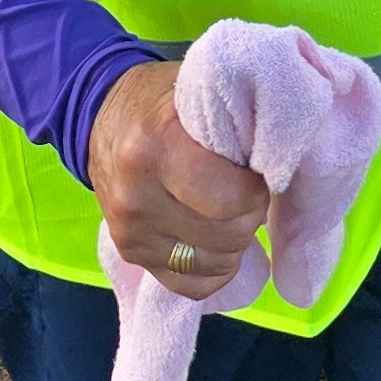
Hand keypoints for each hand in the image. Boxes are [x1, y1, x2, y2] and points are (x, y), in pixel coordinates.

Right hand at [88, 61, 269, 301]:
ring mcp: (130, 232)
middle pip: (226, 236)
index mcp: (154, 149)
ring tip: (227, 208)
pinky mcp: (130, 254)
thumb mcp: (194, 94)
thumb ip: (233, 125)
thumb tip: (282, 159)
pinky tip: (213, 238)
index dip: (254, 189)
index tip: (253, 170)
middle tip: (245, 188)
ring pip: (214, 265)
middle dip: (249, 214)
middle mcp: (136, 197)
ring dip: (234, 241)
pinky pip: (191, 286)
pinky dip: (214, 268)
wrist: (98, 114)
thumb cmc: (160, 100)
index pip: (229, 201)